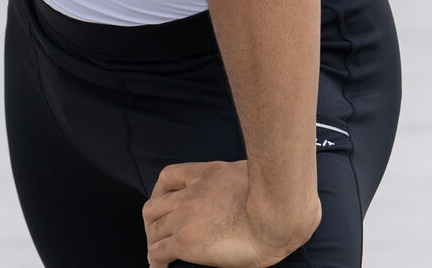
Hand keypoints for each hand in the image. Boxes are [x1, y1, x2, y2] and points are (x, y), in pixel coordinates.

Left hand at [144, 161, 318, 266]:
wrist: (276, 214)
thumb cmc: (278, 196)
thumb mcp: (253, 173)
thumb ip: (241, 177)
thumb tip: (250, 184)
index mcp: (206, 174)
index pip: (168, 177)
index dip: (160, 192)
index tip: (163, 202)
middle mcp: (189, 195)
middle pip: (154, 206)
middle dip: (153, 221)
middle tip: (158, 233)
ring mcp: (184, 218)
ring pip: (153, 229)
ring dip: (153, 241)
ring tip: (157, 253)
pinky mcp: (186, 242)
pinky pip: (160, 252)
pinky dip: (155, 260)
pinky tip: (159, 267)